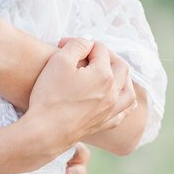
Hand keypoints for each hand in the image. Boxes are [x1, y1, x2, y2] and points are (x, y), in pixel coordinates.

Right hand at [24, 38, 135, 156]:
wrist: (45, 132)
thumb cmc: (50, 96)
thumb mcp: (59, 61)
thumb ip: (77, 44)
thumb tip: (88, 40)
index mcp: (104, 75)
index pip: (100, 50)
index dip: (82, 43)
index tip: (64, 44)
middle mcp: (113, 93)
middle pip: (120, 66)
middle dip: (106, 55)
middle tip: (87, 53)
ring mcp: (111, 110)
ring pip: (128, 91)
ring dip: (122, 78)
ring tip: (110, 72)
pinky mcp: (104, 124)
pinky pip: (123, 112)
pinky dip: (123, 101)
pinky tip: (115, 98)